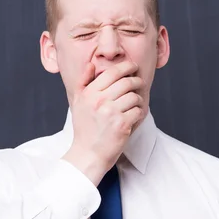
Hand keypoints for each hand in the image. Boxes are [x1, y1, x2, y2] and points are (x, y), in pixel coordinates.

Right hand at [62, 60, 143, 184]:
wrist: (88, 153)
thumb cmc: (84, 127)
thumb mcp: (78, 102)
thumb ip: (83, 81)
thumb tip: (91, 64)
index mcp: (89, 93)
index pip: (112, 72)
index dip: (126, 66)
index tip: (133, 66)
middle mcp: (99, 101)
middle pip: (126, 82)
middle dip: (137, 81)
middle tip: (139, 82)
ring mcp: (111, 112)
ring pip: (134, 96)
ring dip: (138, 99)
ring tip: (135, 103)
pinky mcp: (122, 124)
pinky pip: (138, 110)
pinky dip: (140, 112)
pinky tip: (135, 115)